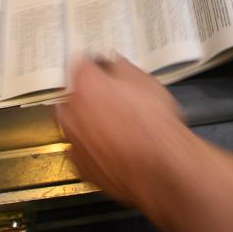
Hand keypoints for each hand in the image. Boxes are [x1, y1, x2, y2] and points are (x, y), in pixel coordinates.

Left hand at [57, 57, 202, 205]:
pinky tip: (110, 147)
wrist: (161, 167)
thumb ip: (122, 67)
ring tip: (114, 125)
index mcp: (85, 84)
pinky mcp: (81, 167)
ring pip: (74, 125)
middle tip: (110, 98)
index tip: (102, 69)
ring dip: (87, 122)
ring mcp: (73, 142)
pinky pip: (80, 151)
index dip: (95, 66)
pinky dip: (91, 148)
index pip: (80, 64)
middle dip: (87, 95)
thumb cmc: (154, 124)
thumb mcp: (145, 81)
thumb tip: (115, 65)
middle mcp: (71, 112)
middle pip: (72, 95)